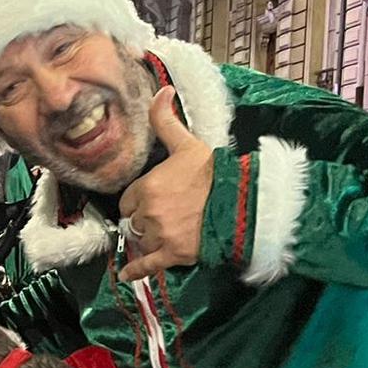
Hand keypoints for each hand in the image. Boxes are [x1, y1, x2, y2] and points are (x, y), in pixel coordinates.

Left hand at [119, 88, 214, 282]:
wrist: (242, 203)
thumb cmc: (215, 173)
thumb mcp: (188, 143)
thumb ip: (167, 120)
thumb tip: (161, 90)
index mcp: (147, 187)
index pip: (128, 200)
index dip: (137, 200)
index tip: (150, 200)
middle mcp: (149, 213)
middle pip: (134, 221)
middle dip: (144, 219)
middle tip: (162, 216)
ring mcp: (160, 235)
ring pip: (141, 240)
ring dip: (147, 239)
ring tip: (162, 234)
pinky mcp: (173, 255)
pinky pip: (146, 266)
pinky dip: (135, 271)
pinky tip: (125, 276)